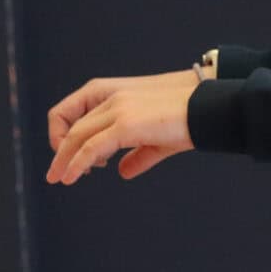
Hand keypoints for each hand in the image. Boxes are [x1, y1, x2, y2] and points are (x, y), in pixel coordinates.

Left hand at [46, 71, 199, 184]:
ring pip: (75, 137)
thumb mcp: (158, 136)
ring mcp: (118, 109)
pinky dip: (76, 164)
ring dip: (63, 160)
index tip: (74, 156)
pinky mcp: (126, 124)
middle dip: (61, 152)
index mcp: (115, 92)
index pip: (72, 111)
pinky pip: (90, 148)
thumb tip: (123, 171)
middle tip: (58, 174)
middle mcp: (111, 97)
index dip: (66, 134)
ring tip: (60, 179)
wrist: (212, 108)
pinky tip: (71, 177)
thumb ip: (138, 153)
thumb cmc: (192, 117)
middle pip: (71, 126)